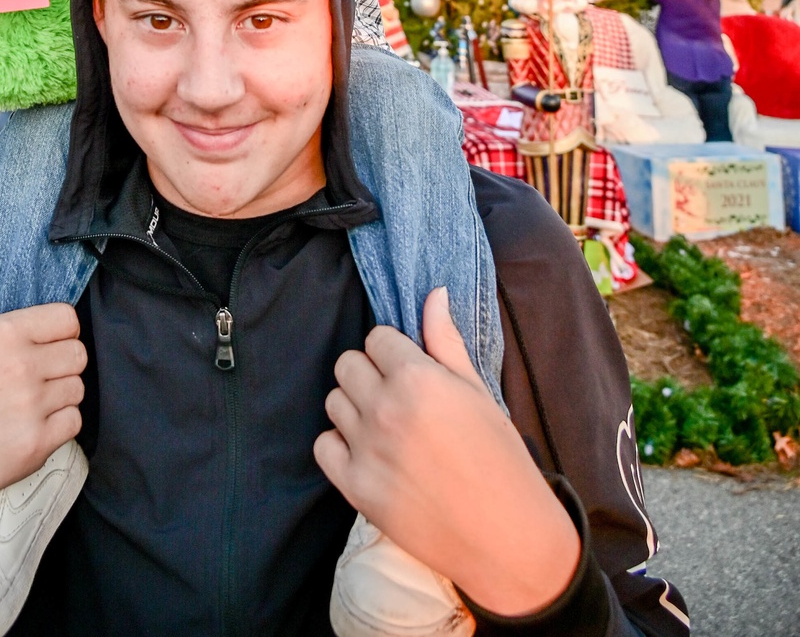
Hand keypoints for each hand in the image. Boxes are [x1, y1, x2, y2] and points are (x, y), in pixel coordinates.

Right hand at [0, 240, 85, 549]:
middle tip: (33, 374)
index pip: (68, 318)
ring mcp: (31, 407)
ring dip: (59, 395)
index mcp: (5, 333)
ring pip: (77, 389)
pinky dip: (58, 426)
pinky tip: (28, 425)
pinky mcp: (35, 446)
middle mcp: (23, 367)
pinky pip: (73, 423)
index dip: (58, 330)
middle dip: (61, 362)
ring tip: (26, 401)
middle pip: (78, 354)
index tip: (40, 343)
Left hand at [314, 288, 578, 617]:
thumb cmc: (499, 458)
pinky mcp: (355, 488)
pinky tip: (368, 452)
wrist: (506, 536)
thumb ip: (445, 341)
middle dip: (369, 372)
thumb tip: (434, 293)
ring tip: (387, 426)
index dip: (394, 351)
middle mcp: (385, 409)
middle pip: (346, 365)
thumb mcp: (477, 391)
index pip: (376, 338)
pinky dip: (340, 446)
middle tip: (396, 395)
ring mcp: (366, 450)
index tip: (411, 370)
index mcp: (417, 378)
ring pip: (333, 402)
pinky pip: (324, 446)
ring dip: (355, 407)